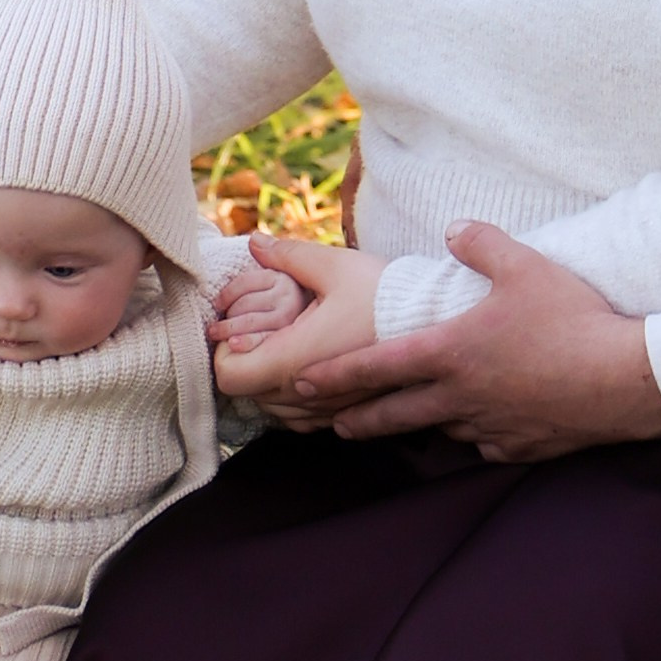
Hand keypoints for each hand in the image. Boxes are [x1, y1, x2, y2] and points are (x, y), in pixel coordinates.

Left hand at [212, 241, 385, 423]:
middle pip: (247, 392)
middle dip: (249, 359)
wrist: (435, 325)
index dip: (225, 351)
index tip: (243, 327)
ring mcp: (325, 410)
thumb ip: (288, 255)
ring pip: (271, 408)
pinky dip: (294, 396)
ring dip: (270, 380)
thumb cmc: (384, 293)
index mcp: (295, 359)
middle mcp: (306, 394)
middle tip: (270, 327)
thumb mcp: (334, 265)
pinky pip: (299, 417)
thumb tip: (255, 242)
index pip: (228, 377)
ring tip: (293, 343)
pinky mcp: (344, 415)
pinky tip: (311, 366)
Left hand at [290, 225, 660, 463]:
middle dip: (357, 416)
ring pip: (435, 430)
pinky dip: (469, 436)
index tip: (301, 384)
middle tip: (330, 421)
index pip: (376, 366)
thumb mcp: (524, 266)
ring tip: (389, 425)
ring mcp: (487, 425)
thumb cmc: (571, 318)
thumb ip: (481, 244)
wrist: (620, 379)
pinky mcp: (517, 446)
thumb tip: (453, 228)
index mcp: (450, 350)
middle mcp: (459, 395)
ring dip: (408, 427)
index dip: (335, 375)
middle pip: (392, 414)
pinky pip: (482, 443)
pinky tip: (472, 430)